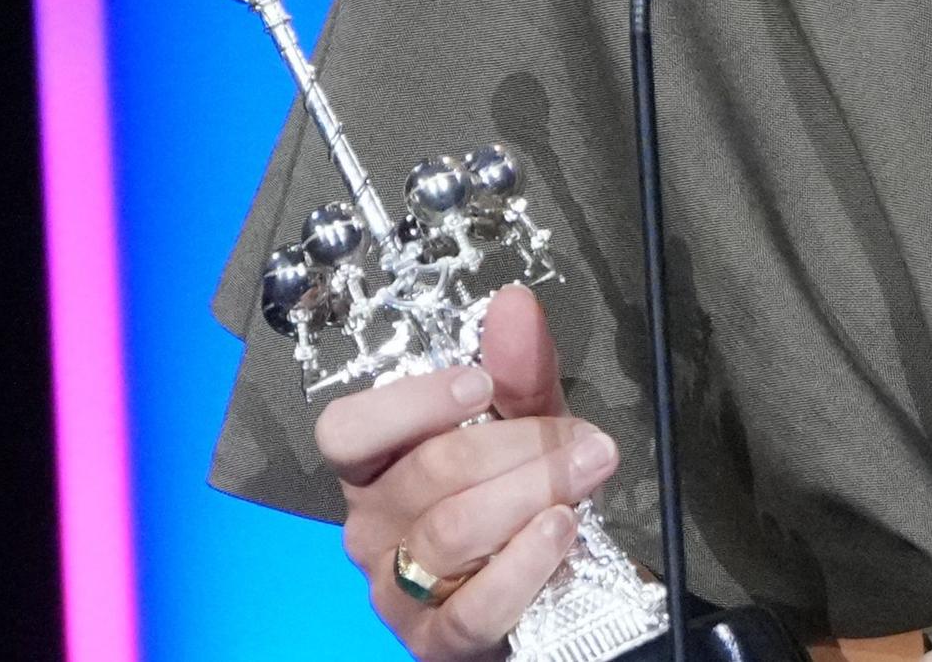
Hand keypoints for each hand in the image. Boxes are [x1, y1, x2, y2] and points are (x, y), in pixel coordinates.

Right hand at [318, 284, 623, 659]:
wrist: (548, 591)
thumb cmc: (518, 498)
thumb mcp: (526, 425)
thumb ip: (518, 370)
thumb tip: (514, 303)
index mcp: (375, 467)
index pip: (346, 431)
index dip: (410, 403)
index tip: (479, 385)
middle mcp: (372, 527)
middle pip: (428, 473)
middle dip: (518, 446)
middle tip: (581, 437)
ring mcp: (398, 590)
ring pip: (452, 531)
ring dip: (532, 493)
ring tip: (585, 474)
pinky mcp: (435, 642)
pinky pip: (473, 606)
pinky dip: (524, 564)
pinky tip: (560, 532)